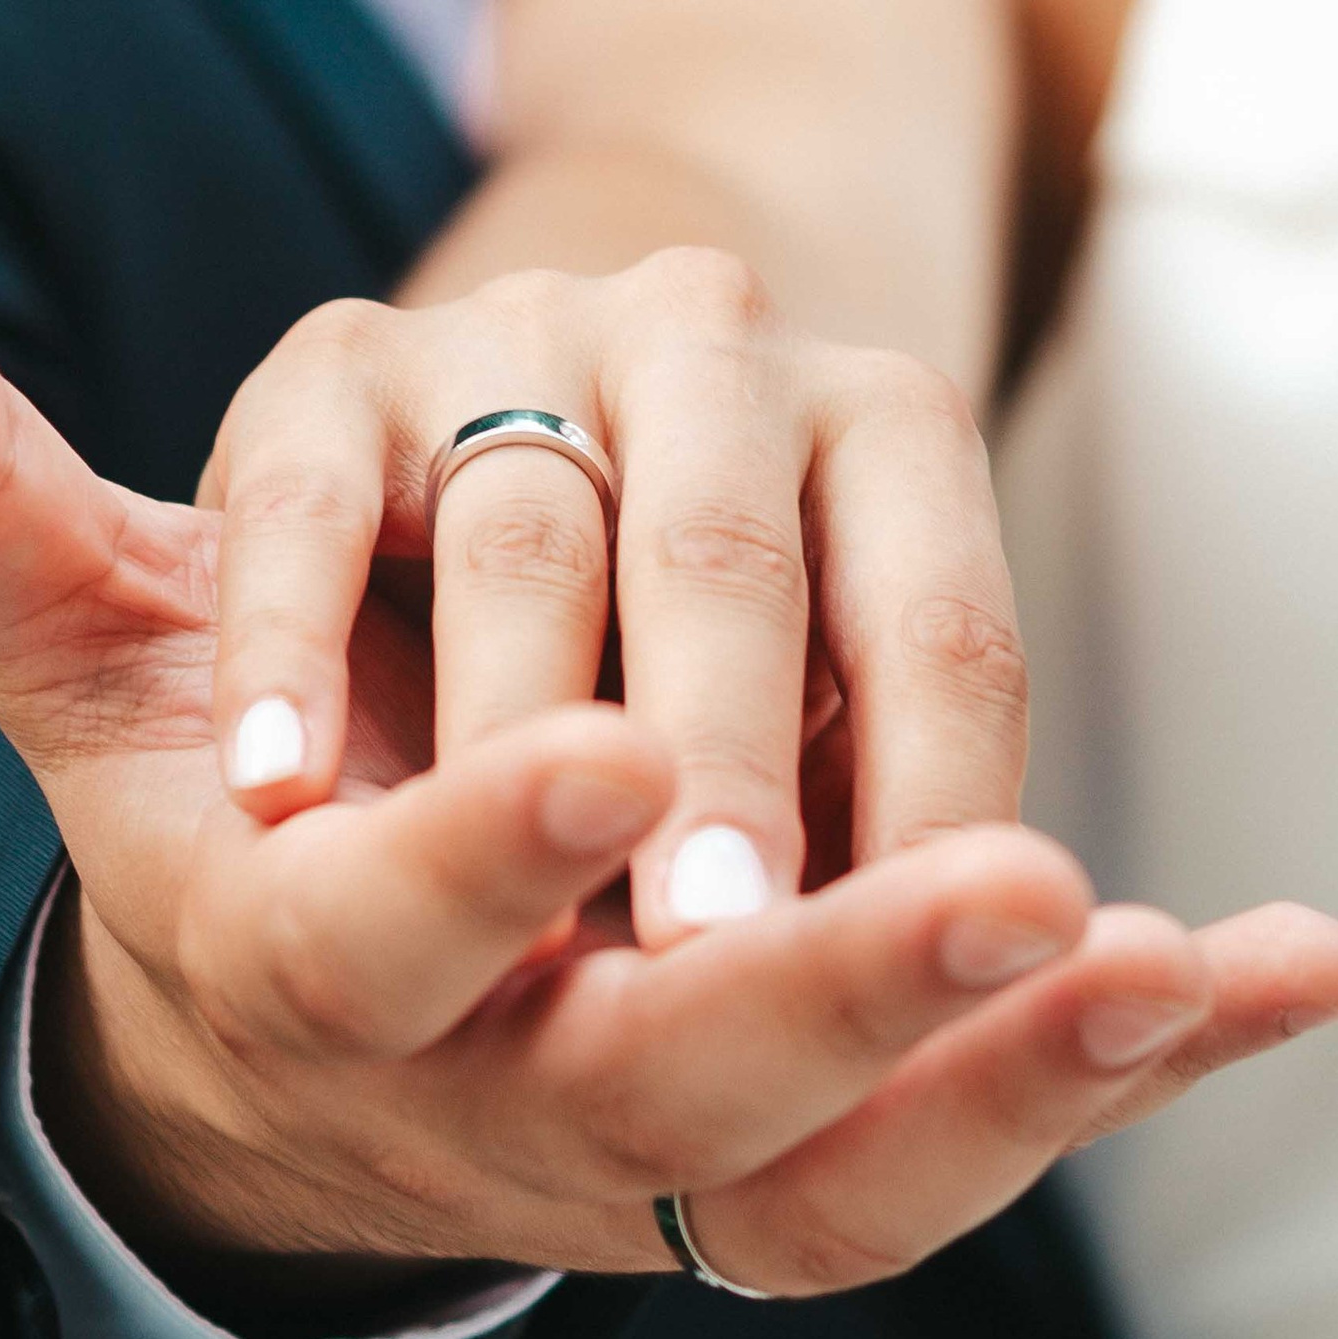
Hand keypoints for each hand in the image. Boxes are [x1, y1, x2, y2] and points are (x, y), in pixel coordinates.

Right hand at [0, 262, 1337, 1301]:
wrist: (321, 1034)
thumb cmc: (211, 788)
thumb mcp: (73, 644)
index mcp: (307, 959)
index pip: (389, 927)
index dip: (485, 844)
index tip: (594, 746)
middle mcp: (485, 1087)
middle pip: (660, 1085)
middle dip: (822, 982)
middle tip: (999, 886)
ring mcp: (664, 1148)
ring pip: (854, 1150)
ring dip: (1021, 1057)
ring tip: (1177, 956)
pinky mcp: (809, 1156)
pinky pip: (981, 1140)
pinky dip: (1126, 1066)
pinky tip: (1292, 963)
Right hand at [203, 247, 1040, 944]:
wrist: (458, 498)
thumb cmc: (675, 684)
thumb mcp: (801, 740)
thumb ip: (898, 831)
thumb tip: (1048, 1002)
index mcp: (882, 428)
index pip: (940, 630)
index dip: (937, 797)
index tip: (938, 963)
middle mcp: (711, 343)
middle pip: (729, 563)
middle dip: (729, 761)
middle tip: (721, 940)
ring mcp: (515, 337)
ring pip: (531, 540)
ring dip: (522, 729)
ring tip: (518, 914)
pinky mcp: (339, 361)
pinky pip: (310, 499)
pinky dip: (292, 643)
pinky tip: (289, 793)